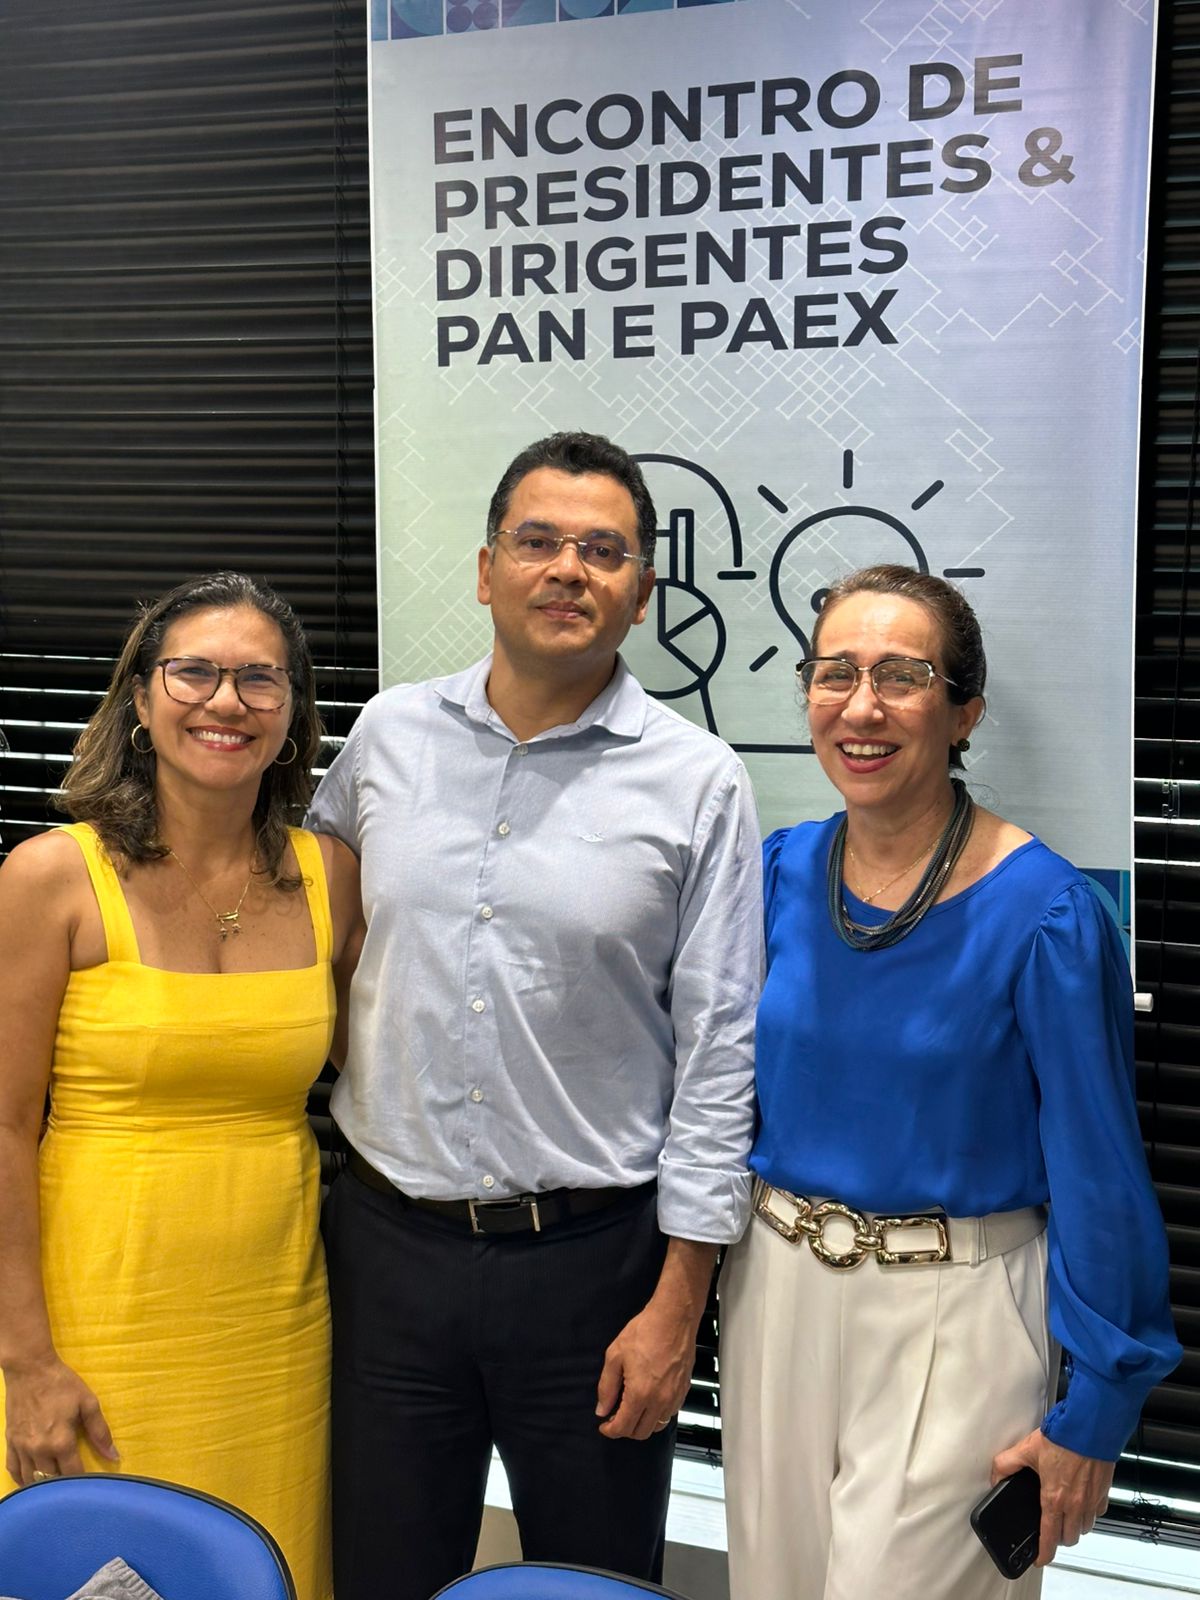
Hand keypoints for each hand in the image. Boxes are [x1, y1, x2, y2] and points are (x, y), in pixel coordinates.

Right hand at [4, 1354, 118, 1484]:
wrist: (30, 1369)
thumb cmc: (62, 1384)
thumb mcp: (88, 1402)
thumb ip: (100, 1431)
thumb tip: (113, 1456)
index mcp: (61, 1441)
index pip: (73, 1474)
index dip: (83, 1483)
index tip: (90, 1486)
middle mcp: (39, 1450)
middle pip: (51, 1481)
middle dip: (64, 1487)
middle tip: (74, 1487)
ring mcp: (22, 1448)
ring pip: (31, 1480)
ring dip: (43, 1486)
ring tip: (56, 1488)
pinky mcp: (10, 1442)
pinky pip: (13, 1470)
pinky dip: (22, 1480)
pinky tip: (31, 1482)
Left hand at [594, 1299, 696, 1441]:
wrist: (673, 1318)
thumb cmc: (645, 1331)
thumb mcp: (615, 1355)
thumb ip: (606, 1386)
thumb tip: (602, 1409)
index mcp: (640, 1394)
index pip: (623, 1427)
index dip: (610, 1431)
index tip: (604, 1425)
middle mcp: (659, 1401)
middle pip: (641, 1433)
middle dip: (625, 1429)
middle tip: (616, 1416)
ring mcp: (674, 1397)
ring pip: (657, 1426)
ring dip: (642, 1424)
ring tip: (632, 1409)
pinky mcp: (683, 1391)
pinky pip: (669, 1414)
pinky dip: (657, 1415)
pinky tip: (649, 1400)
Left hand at [991, 1430, 1113, 1566]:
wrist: (1090, 1427)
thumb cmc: (1063, 1437)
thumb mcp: (1025, 1449)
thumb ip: (1006, 1464)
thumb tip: (995, 1476)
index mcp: (1054, 1498)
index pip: (1049, 1537)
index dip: (1044, 1553)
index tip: (1040, 1558)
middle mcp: (1075, 1504)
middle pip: (1069, 1537)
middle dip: (1059, 1538)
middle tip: (1050, 1530)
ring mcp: (1091, 1500)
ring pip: (1084, 1527)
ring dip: (1074, 1526)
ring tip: (1065, 1515)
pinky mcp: (1104, 1492)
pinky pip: (1097, 1513)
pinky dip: (1089, 1513)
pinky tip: (1081, 1501)